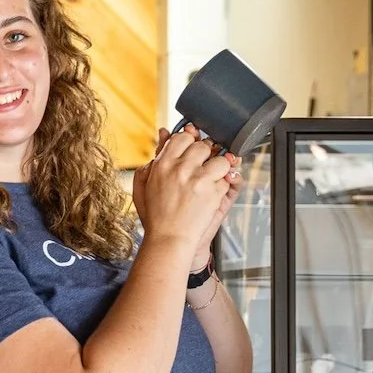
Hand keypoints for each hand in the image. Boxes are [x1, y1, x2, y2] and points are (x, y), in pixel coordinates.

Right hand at [133, 127, 234, 264]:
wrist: (169, 240)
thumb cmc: (156, 215)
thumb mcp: (145, 183)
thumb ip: (155, 156)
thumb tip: (165, 133)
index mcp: (163, 164)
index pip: (183, 138)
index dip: (190, 143)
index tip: (191, 152)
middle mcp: (181, 168)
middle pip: (204, 146)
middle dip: (206, 156)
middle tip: (201, 168)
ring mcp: (199, 179)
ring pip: (221, 159)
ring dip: (219, 168)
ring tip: (211, 180)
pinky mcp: (214, 192)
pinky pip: (227, 178)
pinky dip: (224, 185)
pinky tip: (213, 194)